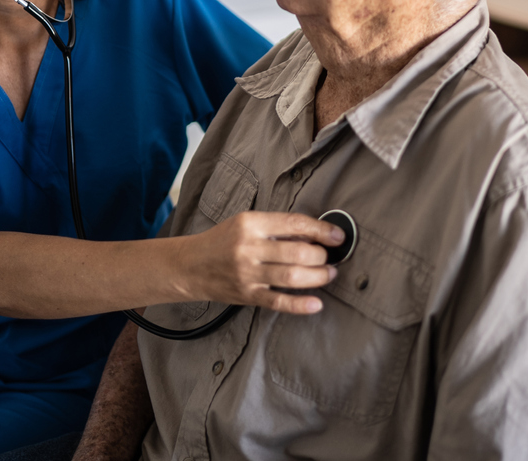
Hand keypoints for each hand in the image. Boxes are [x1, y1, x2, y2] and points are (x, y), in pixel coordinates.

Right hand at [176, 211, 343, 313]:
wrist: (189, 265)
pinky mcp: (246, 295)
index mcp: (251, 223)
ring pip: (292, 276)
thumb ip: (275, 227)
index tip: (338, 236)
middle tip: (330, 258)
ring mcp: (247, 273)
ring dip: (317, 276)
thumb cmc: (221, 241)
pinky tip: (315, 304)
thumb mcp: (245, 223)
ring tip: (328, 274)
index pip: (294, 223)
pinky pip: (277, 301)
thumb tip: (313, 233)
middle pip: (298, 252)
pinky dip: (299, 304)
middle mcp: (249, 247)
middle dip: (321, 256)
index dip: (321, 230)